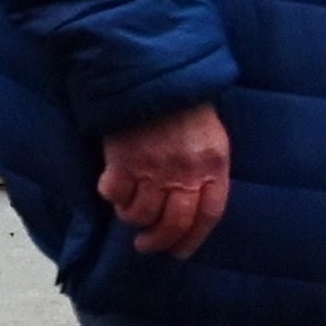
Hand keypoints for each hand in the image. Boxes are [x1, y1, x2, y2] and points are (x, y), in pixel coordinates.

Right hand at [99, 102, 233, 258]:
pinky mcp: (123, 160)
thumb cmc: (186, 106)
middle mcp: (185, 172)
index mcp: (213, 164)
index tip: (180, 252)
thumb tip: (195, 207)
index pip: (209, 215)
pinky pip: (114, 195)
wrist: (154, 73)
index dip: (193, 239)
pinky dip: (112, 196)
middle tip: (146, 245)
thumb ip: (207, 170)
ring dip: (132, 218)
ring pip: (140, 214)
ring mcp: (153, 168)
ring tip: (129, 211)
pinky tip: (112, 187)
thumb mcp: (212, 137)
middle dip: (158, 242)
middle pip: (173, 223)